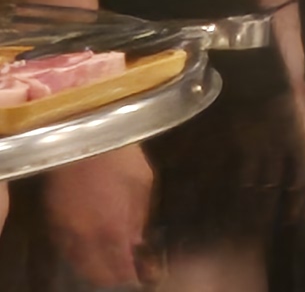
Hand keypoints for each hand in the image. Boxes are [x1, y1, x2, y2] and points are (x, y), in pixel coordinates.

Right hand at [48, 143, 150, 284]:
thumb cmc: (120, 157)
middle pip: (97, 271)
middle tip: (124, 271)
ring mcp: (67, 229)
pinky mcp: (53, 220)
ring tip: (108, 262)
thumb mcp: (143, 182)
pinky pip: (64, 247)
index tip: (141, 274)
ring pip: (78, 262)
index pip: (120, 267)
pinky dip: (77, 253)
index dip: (131, 275)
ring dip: (93, 266)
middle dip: (112, 275)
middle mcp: (87, 236)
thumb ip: (140, 215)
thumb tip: (138, 239)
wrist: (83, 137)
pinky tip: (87, 248)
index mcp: (114, 227)